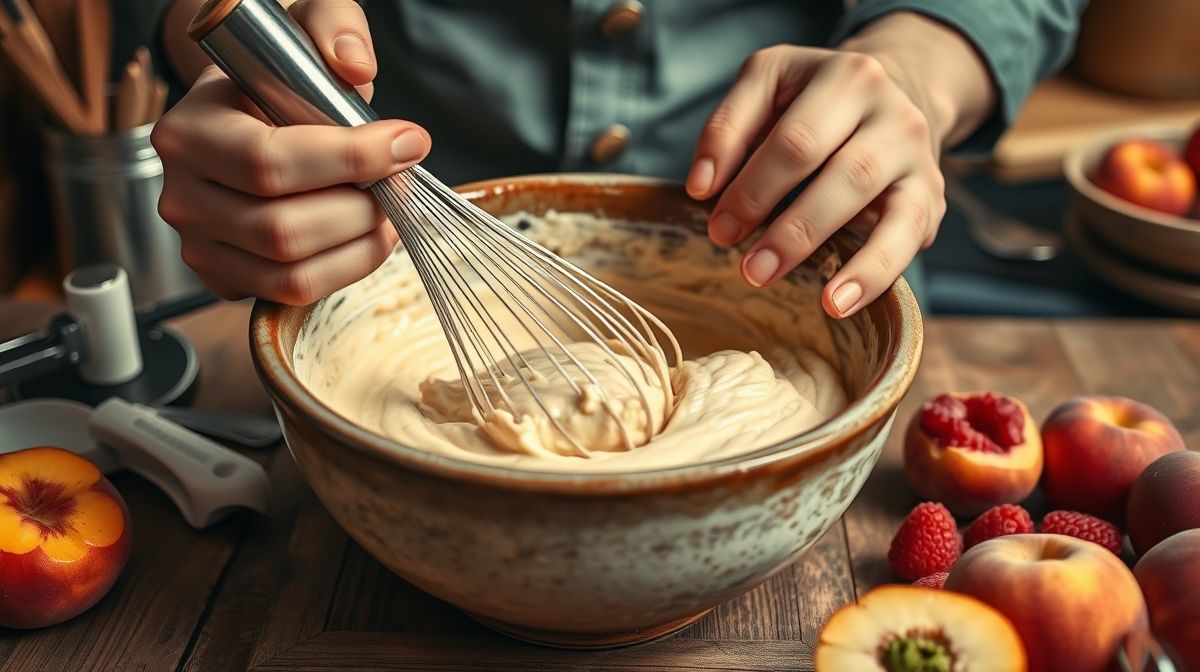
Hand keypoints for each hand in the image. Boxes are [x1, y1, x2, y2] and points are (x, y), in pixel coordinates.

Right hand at [152, 0, 430, 303]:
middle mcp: (182, 195)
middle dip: (363, 209)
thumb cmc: (277, 71)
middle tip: (402, 182)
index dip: (351, 159)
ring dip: (362, 246)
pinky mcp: (225, 277)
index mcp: (188, 131)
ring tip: (391, 210)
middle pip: (283, 229)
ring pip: (293, 272)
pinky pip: (293, 292)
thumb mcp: (303, 24)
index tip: (408, 142)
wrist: (244, 108)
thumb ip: (333, 28)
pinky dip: (346, 269)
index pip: (270, 163)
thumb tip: (355, 66)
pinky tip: (367, 234)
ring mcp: (199, 244)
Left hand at [687, 15, 992, 317]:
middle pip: (830, 166)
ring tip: (772, 279)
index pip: (791, 136)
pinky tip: (836, 304)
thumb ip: (728, 128)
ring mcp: (914, 151)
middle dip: (779, 220)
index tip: (711, 220)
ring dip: (812, 242)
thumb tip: (702, 186)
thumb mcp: (768, 88)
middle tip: (743, 264)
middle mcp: (889, 108)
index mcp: (844, 77)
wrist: (894, 98)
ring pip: (864, 195)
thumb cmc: (813, 103)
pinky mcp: (930, 194)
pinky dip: (871, 274)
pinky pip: (905, 237)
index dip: (748, 182)